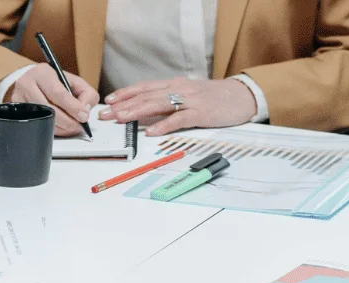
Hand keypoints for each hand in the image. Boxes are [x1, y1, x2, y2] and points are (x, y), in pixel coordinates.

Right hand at [5, 64, 99, 136]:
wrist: (33, 83)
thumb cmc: (56, 83)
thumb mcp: (74, 82)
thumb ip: (87, 94)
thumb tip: (85, 111)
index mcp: (43, 73)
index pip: (58, 94)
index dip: (73, 108)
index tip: (84, 117)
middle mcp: (27, 84)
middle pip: (50, 110)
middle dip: (69, 122)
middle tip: (80, 126)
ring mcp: (19, 98)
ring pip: (44, 120)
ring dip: (62, 128)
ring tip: (72, 127)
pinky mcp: (17, 111)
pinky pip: (38, 125)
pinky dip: (53, 130)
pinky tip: (61, 127)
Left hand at [100, 77, 257, 135]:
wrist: (242, 96)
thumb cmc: (217, 98)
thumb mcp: (191, 95)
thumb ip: (173, 101)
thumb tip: (151, 112)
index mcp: (176, 84)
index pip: (145, 87)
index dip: (126, 93)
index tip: (110, 100)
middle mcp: (179, 89)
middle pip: (146, 96)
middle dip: (124, 105)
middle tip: (106, 114)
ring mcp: (190, 101)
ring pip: (157, 104)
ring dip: (136, 112)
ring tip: (120, 119)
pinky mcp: (201, 114)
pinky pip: (178, 119)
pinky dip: (163, 125)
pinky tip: (151, 132)